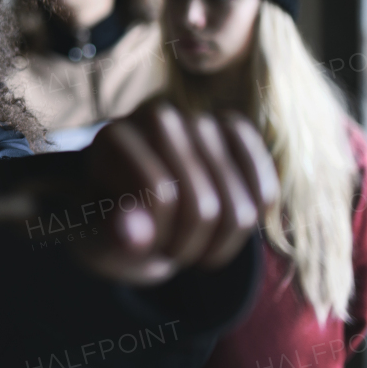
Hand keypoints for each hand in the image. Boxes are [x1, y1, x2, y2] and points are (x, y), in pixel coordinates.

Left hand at [73, 100, 278, 284]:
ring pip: (240, 210)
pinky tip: (226, 231)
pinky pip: (265, 190)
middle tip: (166, 251)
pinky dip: (253, 224)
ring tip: (190, 244)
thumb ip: (114, 237)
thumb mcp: (101, 239)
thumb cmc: (114, 226)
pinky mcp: (235, 131)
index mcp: (114, 137)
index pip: (159, 194)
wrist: (139, 209)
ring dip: (218, 246)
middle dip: (187, 247)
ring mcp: (200, 121)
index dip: (155, 236)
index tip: (139, 248)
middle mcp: (157, 116)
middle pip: (204, 206)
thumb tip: (135, 236)